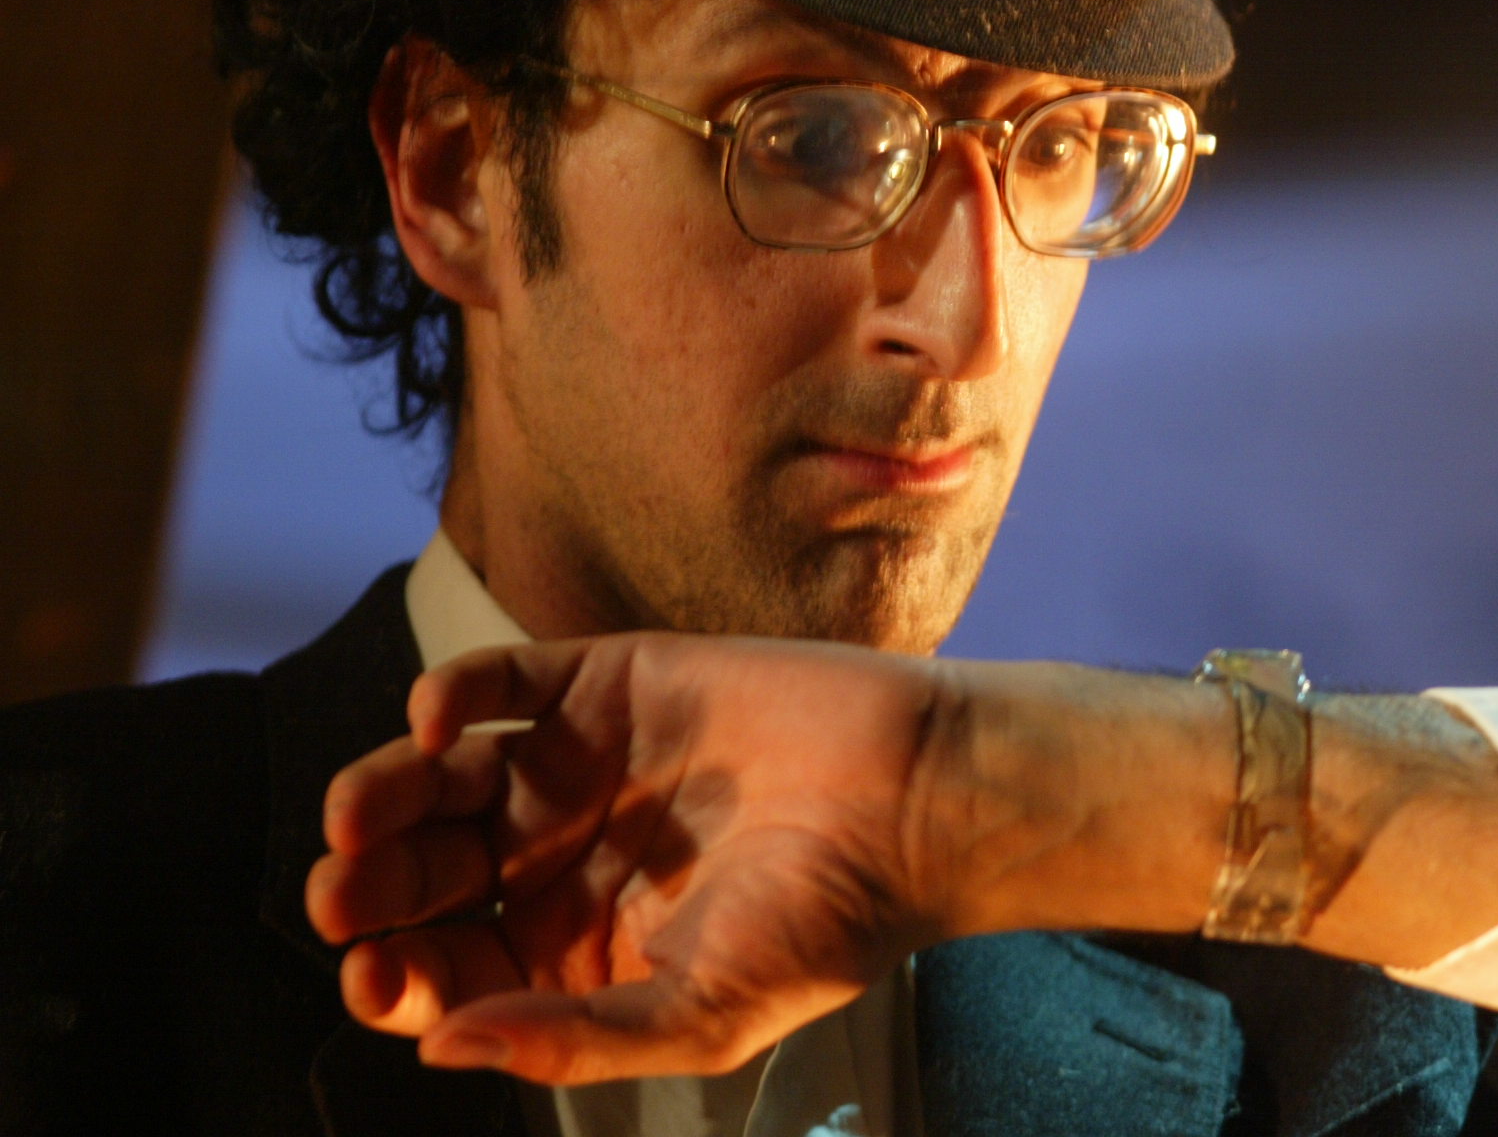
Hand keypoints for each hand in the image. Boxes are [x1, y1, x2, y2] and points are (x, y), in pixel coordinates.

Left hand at [306, 634, 944, 1081]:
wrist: (920, 795)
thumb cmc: (829, 920)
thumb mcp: (701, 1015)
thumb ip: (572, 1036)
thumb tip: (443, 1049)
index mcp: (576, 951)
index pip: (449, 972)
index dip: (396, 978)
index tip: (372, 974)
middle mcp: (563, 859)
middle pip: (426, 875)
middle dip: (369, 888)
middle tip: (341, 893)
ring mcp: (579, 767)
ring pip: (441, 778)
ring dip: (384, 792)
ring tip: (361, 815)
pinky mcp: (606, 682)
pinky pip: (500, 683)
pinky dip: (451, 694)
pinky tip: (434, 722)